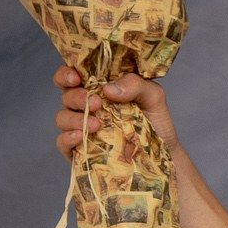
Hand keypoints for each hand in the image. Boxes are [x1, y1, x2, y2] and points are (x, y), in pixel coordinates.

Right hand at [54, 67, 175, 159]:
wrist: (164, 153)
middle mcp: (86, 106)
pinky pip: (62, 142)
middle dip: (76, 97)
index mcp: (99, 89)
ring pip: (62, 118)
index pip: (72, 76)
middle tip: (96, 103)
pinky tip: (81, 136)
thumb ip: (135, 85)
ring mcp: (81, 127)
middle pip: (66, 96)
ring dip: (74, 119)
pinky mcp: (80, 149)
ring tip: (97, 124)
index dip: (67, 74)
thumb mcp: (153, 96)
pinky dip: (68, 138)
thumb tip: (108, 89)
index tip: (75, 77)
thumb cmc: (156, 122)